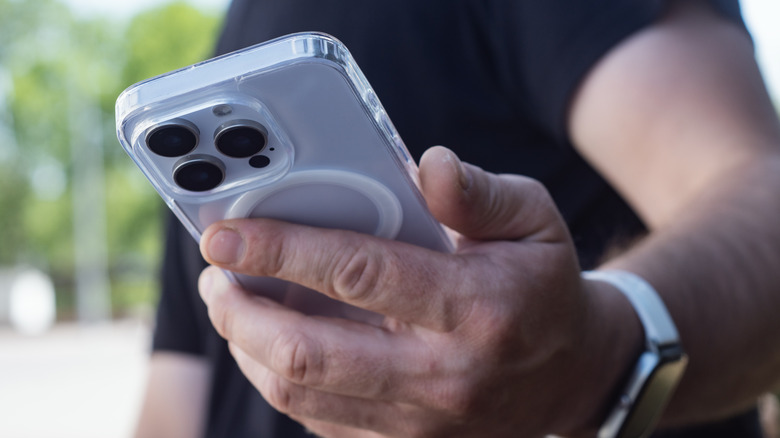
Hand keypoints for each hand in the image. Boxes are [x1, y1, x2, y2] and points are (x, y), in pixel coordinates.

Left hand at [198, 146, 638, 436]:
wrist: (573, 375)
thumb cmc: (543, 286)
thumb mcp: (534, 220)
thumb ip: (478, 194)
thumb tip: (426, 165)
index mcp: (474, 307)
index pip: (358, 274)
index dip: (282, 249)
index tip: (225, 234)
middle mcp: (443, 375)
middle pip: (310, 354)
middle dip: (241, 311)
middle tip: (216, 275)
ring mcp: (422, 423)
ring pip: (302, 395)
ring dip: (249, 347)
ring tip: (232, 304)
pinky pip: (320, 421)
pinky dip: (281, 380)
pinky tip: (272, 343)